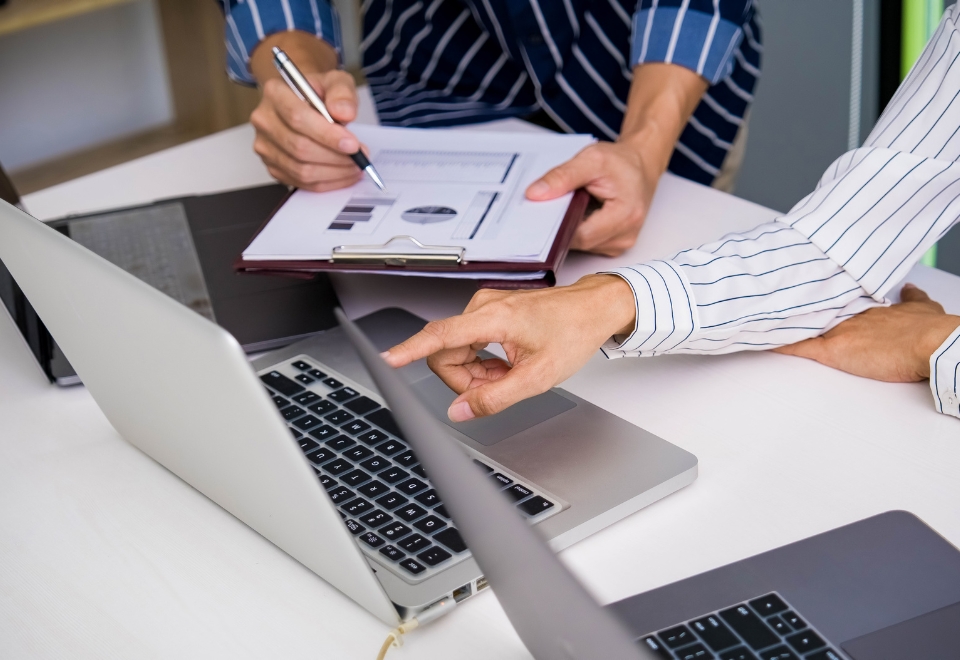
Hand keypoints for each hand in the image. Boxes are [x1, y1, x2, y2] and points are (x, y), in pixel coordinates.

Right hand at [251, 70, 363, 191]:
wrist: (305, 103)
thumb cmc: (319, 93)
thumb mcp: (335, 81)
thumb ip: (342, 93)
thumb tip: (345, 113)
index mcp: (275, 93)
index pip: (298, 118)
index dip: (327, 135)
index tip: (353, 144)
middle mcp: (264, 121)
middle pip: (299, 147)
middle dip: (335, 157)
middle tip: (360, 157)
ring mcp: (265, 147)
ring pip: (301, 170)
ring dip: (334, 172)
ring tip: (355, 166)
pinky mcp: (273, 167)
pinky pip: (301, 182)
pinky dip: (327, 182)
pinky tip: (344, 174)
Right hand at [383, 275, 636, 420]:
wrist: (593, 308)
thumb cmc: (572, 333)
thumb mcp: (537, 377)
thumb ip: (494, 398)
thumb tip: (460, 412)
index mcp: (493, 318)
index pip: (439, 336)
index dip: (409, 350)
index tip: (386, 359)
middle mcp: (482, 307)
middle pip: (445, 354)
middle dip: (466, 379)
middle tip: (500, 386)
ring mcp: (483, 307)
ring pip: (456, 352)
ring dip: (477, 372)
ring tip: (510, 373)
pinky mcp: (486, 312)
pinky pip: (468, 344)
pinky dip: (483, 362)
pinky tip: (507, 364)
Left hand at [523, 63, 708, 256]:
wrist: (641, 166)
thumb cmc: (621, 162)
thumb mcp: (591, 159)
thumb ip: (562, 176)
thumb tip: (535, 194)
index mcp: (626, 215)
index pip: (580, 235)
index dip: (557, 226)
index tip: (540, 213)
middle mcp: (625, 236)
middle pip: (579, 242)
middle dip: (561, 226)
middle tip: (550, 205)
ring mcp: (620, 244)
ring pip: (581, 245)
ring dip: (569, 227)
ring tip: (569, 205)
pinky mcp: (613, 245)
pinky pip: (587, 243)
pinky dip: (577, 229)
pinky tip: (576, 213)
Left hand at [774, 284, 959, 381]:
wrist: (929, 342)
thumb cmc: (927, 330)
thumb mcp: (921, 307)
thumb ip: (912, 298)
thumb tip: (909, 289)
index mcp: (865, 306)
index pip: (832, 299)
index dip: (815, 297)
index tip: (799, 291)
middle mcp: (847, 315)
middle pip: (812, 308)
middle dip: (792, 305)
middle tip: (767, 297)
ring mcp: (837, 331)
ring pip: (801, 325)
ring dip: (782, 322)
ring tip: (757, 315)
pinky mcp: (833, 350)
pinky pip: (799, 347)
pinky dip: (781, 344)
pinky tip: (762, 341)